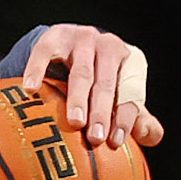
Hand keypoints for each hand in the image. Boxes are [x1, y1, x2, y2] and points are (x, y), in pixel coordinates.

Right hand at [22, 24, 165, 148]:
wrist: (71, 46)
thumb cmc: (100, 80)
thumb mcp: (120, 95)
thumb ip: (137, 117)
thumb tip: (150, 135)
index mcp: (130, 61)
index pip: (130, 92)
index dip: (124, 118)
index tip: (115, 142)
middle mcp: (108, 46)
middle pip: (107, 83)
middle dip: (102, 111)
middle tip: (95, 138)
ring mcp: (82, 40)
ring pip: (82, 71)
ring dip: (78, 98)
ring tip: (74, 122)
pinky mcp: (55, 37)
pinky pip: (45, 53)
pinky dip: (37, 70)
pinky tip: (30, 90)